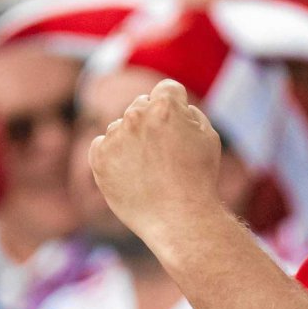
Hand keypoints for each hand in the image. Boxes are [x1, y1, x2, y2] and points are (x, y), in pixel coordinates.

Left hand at [89, 79, 224, 250]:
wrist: (179, 219)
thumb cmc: (199, 178)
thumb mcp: (208, 137)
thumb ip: (188, 113)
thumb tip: (174, 107)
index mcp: (165, 106)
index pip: (168, 90)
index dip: (177, 107)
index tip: (180, 128)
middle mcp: (136, 116)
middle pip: (142, 105)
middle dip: (152, 122)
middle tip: (165, 152)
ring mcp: (115, 136)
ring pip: (121, 126)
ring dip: (132, 139)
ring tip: (150, 169)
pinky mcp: (99, 157)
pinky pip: (101, 145)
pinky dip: (113, 155)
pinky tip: (131, 173)